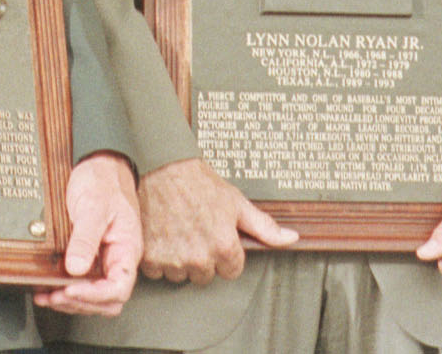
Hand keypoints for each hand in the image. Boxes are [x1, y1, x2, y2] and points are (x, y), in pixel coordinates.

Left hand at [36, 152, 140, 315]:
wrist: (97, 165)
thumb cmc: (103, 181)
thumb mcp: (94, 206)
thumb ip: (86, 238)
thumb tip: (76, 269)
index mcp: (127, 250)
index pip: (119, 288)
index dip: (95, 295)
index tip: (71, 289)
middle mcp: (116, 260)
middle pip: (106, 301)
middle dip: (80, 302)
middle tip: (55, 295)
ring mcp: (102, 261)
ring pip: (92, 298)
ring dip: (69, 301)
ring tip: (46, 295)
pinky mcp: (86, 258)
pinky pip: (79, 284)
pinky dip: (62, 292)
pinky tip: (45, 289)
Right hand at [138, 157, 296, 284]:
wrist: (161, 167)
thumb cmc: (199, 182)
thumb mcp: (237, 202)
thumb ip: (264, 227)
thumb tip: (291, 239)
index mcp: (224, 246)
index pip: (231, 270)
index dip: (226, 252)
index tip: (216, 236)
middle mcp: (199, 258)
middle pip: (205, 275)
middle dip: (203, 257)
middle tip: (196, 230)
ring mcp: (173, 260)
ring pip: (181, 274)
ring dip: (179, 259)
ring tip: (177, 230)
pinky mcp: (150, 258)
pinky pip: (157, 271)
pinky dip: (158, 257)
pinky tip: (161, 234)